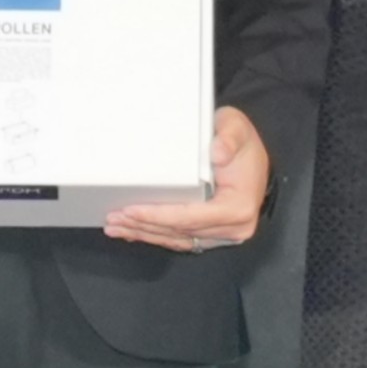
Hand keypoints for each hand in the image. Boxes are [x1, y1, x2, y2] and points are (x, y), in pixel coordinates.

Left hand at [106, 107, 269, 253]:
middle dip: (144, 226)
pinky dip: (156, 235)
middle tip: (114, 219)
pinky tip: (134, 232)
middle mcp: (233, 228)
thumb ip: (229, 137)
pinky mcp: (212, 234)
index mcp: (238, 207)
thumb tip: (218, 152)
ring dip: (145, 234)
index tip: (132, 210)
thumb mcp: (237, 128)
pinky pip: (181, 239)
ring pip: (178, 239)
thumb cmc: (243, 144)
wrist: (252, 157)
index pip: (191, 217)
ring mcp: (223, 234)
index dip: (159, 215)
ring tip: (116, 227)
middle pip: (180, 232)